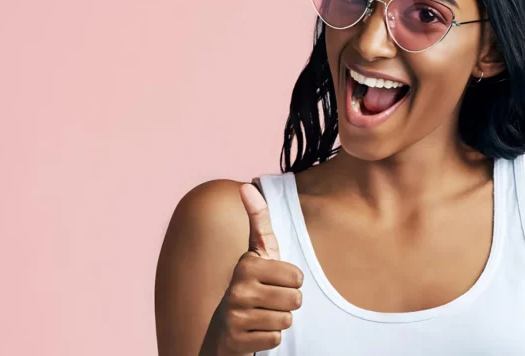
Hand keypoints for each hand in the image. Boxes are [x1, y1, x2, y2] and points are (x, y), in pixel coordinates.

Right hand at [216, 183, 303, 354]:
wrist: (227, 330)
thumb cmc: (253, 286)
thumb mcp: (259, 253)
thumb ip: (259, 220)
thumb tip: (247, 185)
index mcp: (248, 263)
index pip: (297, 276)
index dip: (293, 282)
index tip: (274, 280)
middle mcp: (237, 286)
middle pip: (296, 299)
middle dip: (289, 304)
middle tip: (269, 302)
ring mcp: (235, 314)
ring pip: (287, 319)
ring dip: (279, 321)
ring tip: (262, 316)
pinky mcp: (236, 339)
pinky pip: (276, 339)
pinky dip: (270, 338)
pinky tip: (255, 332)